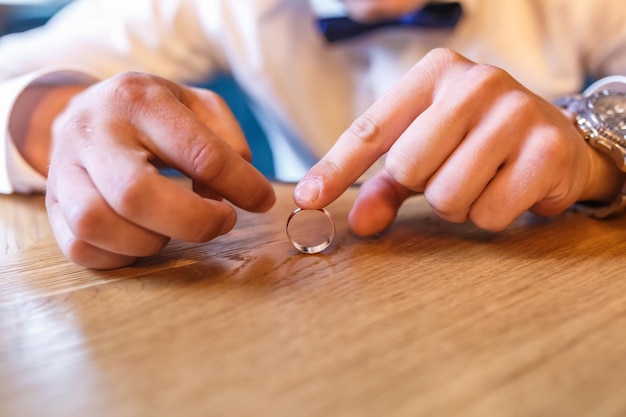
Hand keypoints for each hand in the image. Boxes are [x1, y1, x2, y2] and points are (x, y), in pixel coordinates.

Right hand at [46, 72, 274, 268]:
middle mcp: (92, 132)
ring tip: (173, 228)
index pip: (198, 152)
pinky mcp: (52, 206)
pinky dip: (122, 254)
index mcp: (137, 99)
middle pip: (136, 195)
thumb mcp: (197, 105)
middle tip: (222, 221)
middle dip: (193, 222)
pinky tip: (144, 237)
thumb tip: (232, 194)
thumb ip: (227, 142)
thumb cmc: (152, 114)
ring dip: (151, 240)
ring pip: (97, 224)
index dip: (241, 185)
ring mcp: (63, 171)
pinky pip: (80, 248)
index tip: (262, 200)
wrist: (84, 112)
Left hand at [294, 48, 624, 235]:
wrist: (557, 140)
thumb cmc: (477, 144)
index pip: (371, 129)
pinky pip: (489, 212)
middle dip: (422, 187)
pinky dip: (491, 215)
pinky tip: (510, 188)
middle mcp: (476, 81)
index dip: (335, 168)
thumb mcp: (427, 153)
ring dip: (457, 204)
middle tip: (451, 172)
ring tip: (482, 181)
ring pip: (446, 194)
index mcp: (436, 72)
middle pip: (407, 167)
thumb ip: (385, 187)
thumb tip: (357, 225)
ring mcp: (516, 111)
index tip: (307, 200)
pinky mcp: (548, 148)